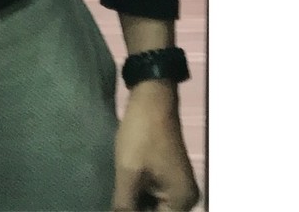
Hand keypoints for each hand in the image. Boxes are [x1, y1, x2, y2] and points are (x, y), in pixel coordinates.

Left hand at [111, 85, 199, 210]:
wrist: (151, 97)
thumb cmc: (142, 134)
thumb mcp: (129, 173)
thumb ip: (124, 206)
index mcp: (182, 201)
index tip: (116, 207)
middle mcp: (185, 198)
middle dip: (134, 210)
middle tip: (113, 203)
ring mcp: (177, 185)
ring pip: (152, 206)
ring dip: (135, 204)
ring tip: (115, 199)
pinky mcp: (168, 174)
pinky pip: (153, 195)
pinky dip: (138, 195)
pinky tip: (121, 193)